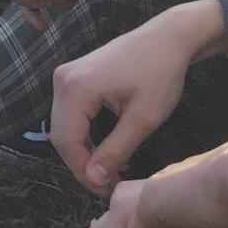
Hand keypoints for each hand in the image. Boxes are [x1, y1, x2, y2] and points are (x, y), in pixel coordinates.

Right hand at [58, 0, 227, 193]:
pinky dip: (84, 134)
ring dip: (82, 151)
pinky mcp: (73, 77)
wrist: (168, 38)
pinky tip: (104, 148)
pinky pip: (70, 114)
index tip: (106, 190)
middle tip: (107, 184)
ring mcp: (64, 77)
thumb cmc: (161, 74)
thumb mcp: (144, 118)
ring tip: (108, 170)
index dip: (83, 171)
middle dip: (82, 164)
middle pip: (60, 135)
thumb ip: (116, 149)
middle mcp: (61, 81)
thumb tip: (95, 179)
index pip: (67, 142)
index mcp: (75, 89)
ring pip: (64, 126)